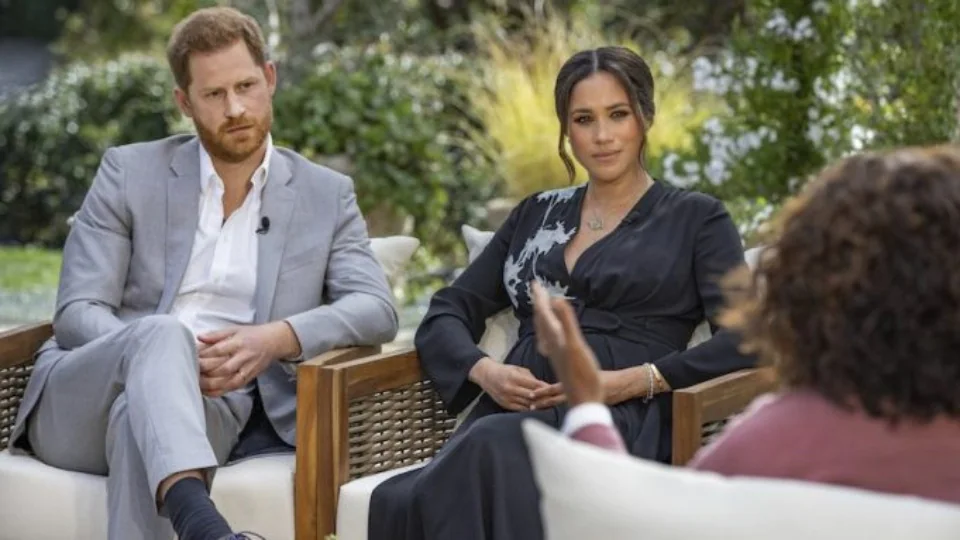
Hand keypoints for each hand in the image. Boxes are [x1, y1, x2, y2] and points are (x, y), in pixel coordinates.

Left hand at [196, 321, 300, 396]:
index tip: (191, 357)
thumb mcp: (235, 329)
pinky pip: (232, 388)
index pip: (218, 350)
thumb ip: (216, 334)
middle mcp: (244, 357)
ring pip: (227, 381)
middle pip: (222, 368)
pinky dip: (219, 391)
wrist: (274, 342)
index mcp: (239, 342)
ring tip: (196, 383)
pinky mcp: (249, 378)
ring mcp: (247, 369)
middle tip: (190, 372)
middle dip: (204, 372)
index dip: (203, 355)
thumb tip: (199, 337)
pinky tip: (207, 391)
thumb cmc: (252, 334)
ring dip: (210, 384)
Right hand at [469, 357, 548, 411]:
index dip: (544, 388)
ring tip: (548, 405)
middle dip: (543, 398)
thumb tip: (543, 385)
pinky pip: (520, 409)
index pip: (533, 384)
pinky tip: (537, 409)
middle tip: (554, 399)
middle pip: (531, 395)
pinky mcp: (505, 404)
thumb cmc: (504, 370)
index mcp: (514, 377)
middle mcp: (510, 388)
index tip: (554, 389)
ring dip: (538, 405)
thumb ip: (530, 377)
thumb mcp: (517, 369)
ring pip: (526, 403)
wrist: (486, 375)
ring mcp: (507, 397)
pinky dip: (529, 409)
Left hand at [531, 281, 602, 405]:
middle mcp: (552, 345)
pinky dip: (549, 332)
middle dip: (539, 304)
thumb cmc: (583, 375)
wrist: (585, 400)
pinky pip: (550, 342)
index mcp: (555, 338)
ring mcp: (556, 353)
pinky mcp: (561, 360)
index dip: (540, 298)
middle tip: (537, 289)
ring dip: (543, 317)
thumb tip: (555, 299)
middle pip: (541, 321)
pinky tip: (552, 336)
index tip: (535, 283)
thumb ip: (566, 322)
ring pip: (545, 332)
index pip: (543, 313)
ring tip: (542, 308)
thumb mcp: (576, 345)